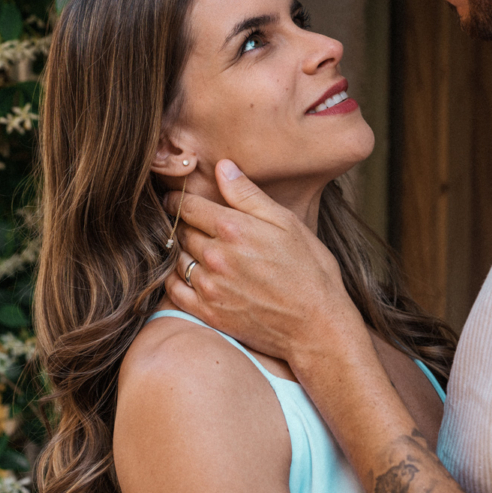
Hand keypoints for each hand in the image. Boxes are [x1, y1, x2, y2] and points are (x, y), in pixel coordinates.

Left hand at [165, 160, 365, 367]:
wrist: (318, 326)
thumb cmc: (310, 270)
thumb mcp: (287, 223)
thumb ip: (249, 194)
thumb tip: (222, 167)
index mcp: (233, 229)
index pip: (188, 206)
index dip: (178, 199)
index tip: (175, 198)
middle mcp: (215, 256)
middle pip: (180, 231)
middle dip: (182, 224)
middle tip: (188, 223)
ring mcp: (210, 287)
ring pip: (177, 259)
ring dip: (181, 251)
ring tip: (192, 248)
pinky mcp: (208, 313)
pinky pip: (174, 291)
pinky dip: (175, 279)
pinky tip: (187, 274)